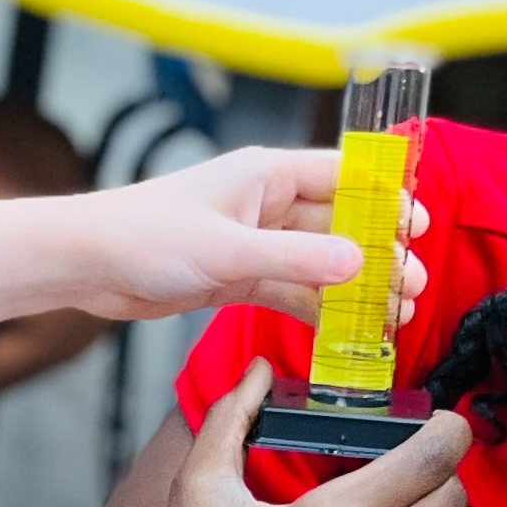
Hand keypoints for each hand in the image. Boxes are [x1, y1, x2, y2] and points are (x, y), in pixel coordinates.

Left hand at [63, 146, 432, 325]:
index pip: (343, 176)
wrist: (88, 264)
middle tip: (412, 286)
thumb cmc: (145, 236)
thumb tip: (359, 264)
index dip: (384, 200)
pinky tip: (345, 332)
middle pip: (338, 225)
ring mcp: (252, 241)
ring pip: (317, 263)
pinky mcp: (236, 276)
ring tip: (392, 315)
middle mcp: (264, 203)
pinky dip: (317, 309)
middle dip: (378, 255)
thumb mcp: (229, 250)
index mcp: (266, 174)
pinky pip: (289, 291)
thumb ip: (295, 260)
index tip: (418, 226)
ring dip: (353, 288)